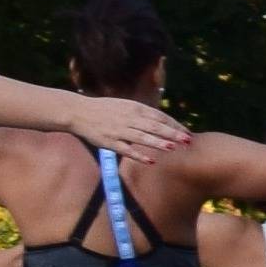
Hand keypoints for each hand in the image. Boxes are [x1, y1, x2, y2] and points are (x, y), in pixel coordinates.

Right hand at [60, 95, 192, 158]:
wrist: (78, 112)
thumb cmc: (105, 109)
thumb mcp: (126, 105)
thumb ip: (143, 113)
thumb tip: (164, 122)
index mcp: (135, 108)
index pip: (160, 117)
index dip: (175, 125)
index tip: (188, 132)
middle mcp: (128, 118)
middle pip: (154, 126)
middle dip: (172, 133)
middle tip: (188, 140)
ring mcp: (118, 130)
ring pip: (141, 137)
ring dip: (157, 142)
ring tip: (172, 148)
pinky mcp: (108, 142)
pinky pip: (125, 149)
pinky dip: (138, 155)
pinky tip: (151, 161)